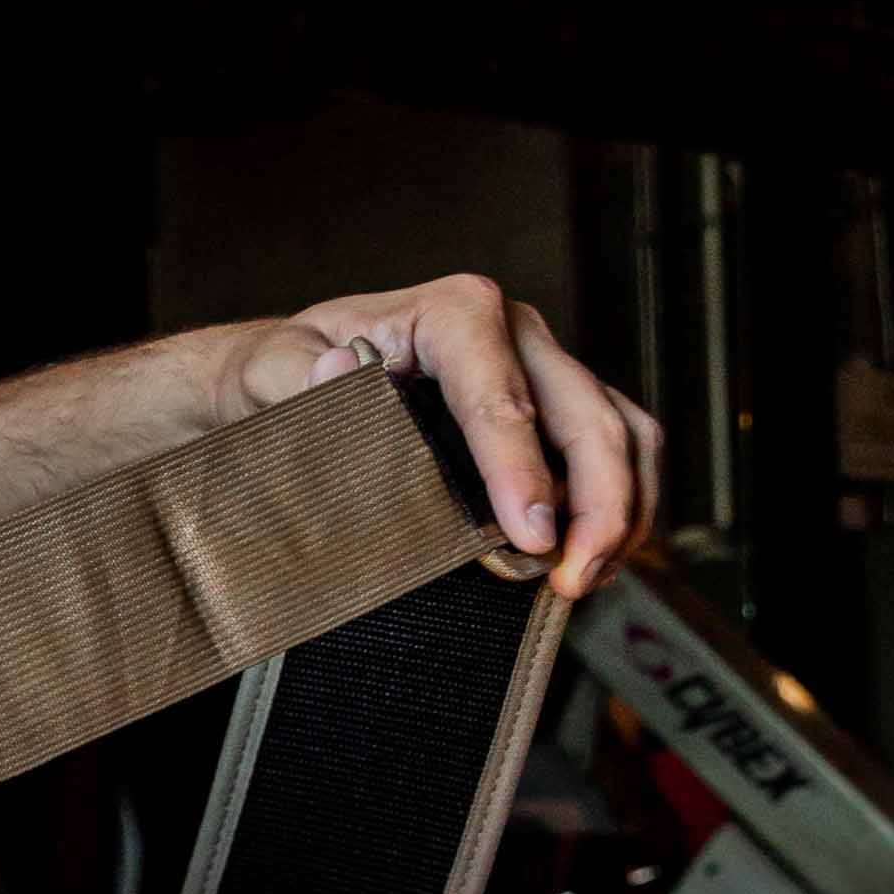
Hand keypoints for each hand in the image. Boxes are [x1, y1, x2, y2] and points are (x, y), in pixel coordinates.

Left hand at [230, 276, 661, 599]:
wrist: (291, 372)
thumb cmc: (287, 370)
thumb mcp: (272, 366)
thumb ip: (298, 373)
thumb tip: (340, 370)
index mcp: (452, 314)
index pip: (500, 396)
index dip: (521, 468)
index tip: (530, 535)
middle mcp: (512, 332)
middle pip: (586, 414)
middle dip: (598, 502)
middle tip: (572, 578)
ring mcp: (540, 368)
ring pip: (619, 430)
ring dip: (620, 510)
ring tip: (585, 579)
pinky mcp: (552, 406)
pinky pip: (614, 448)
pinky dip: (619, 505)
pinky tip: (591, 559)